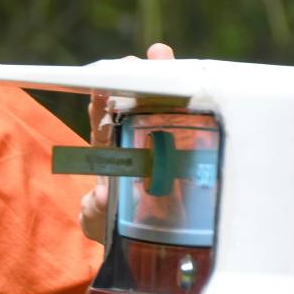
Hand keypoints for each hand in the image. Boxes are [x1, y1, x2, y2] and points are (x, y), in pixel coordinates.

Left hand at [79, 43, 175, 243]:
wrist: (137, 240)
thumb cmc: (109, 222)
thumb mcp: (98, 219)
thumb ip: (95, 209)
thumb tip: (100, 196)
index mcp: (106, 151)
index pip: (102, 120)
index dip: (101, 101)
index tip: (102, 85)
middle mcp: (130, 140)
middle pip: (133, 101)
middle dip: (137, 75)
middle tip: (144, 55)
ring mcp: (156, 144)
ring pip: (159, 106)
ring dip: (163, 78)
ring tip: (162, 53)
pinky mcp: (180, 153)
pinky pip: (185, 126)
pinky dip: (190, 107)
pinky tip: (199, 89)